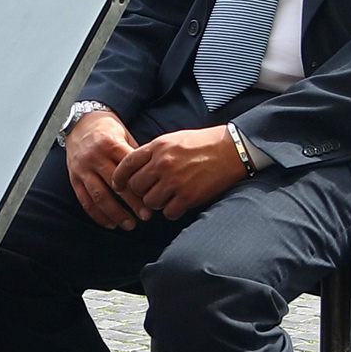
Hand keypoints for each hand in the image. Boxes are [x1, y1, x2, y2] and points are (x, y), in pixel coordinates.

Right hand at [65, 110, 151, 229]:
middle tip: (146, 216)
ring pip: (99, 195)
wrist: (80, 124)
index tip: (153, 198)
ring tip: (129, 224)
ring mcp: (83, 169)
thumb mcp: (124, 136)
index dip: (141, 186)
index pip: (128, 169)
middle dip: (131, 203)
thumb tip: (154, 178)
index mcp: (110, 144)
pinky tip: (110, 223)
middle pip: (115, 185)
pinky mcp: (74, 178)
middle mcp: (95, 157)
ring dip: (115, 213)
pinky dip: (97, 214)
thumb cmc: (108, 131)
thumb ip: (135, 156)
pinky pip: (85, 200)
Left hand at [112, 125, 248, 220]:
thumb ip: (154, 152)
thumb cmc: (204, 143)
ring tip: (168, 196)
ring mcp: (175, 181)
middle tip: (150, 191)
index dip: (119, 177)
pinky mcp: (188, 196)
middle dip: (140, 192)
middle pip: (135, 187)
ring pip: (150, 202)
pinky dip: (172, 211)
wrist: (232, 149)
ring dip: (157, 202)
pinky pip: (168, 212)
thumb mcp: (174, 139)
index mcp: (158, 147)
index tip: (118, 185)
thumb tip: (137, 167)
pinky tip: (179, 203)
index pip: (127, 164)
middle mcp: (163, 163)